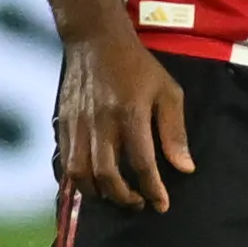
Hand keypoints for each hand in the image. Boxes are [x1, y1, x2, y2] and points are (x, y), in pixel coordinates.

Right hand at [56, 30, 198, 207]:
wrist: (95, 41)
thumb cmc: (138, 67)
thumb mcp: (168, 91)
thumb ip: (174, 131)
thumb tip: (185, 168)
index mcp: (130, 114)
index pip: (141, 163)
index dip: (152, 189)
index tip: (161, 205)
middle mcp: (101, 123)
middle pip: (107, 175)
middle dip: (124, 197)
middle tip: (138, 203)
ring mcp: (78, 125)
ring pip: (80, 174)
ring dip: (98, 194)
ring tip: (116, 197)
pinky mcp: (62, 124)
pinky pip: (65, 163)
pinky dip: (78, 181)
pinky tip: (93, 184)